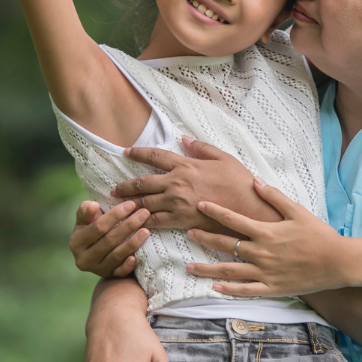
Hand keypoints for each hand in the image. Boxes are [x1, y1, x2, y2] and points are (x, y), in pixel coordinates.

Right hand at [69, 200, 150, 277]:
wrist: (98, 251)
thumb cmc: (93, 229)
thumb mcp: (86, 219)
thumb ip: (86, 210)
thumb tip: (93, 205)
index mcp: (76, 243)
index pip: (98, 227)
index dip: (115, 215)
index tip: (131, 204)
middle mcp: (84, 259)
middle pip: (109, 241)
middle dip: (128, 226)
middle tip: (144, 214)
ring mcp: (96, 270)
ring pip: (116, 256)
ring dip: (133, 243)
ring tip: (146, 230)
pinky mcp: (108, 277)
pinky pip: (119, 273)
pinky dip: (127, 266)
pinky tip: (136, 257)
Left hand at [110, 135, 279, 231]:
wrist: (248, 207)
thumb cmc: (239, 181)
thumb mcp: (223, 157)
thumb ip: (201, 147)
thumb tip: (184, 138)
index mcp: (185, 165)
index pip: (155, 155)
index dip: (138, 153)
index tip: (126, 152)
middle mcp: (176, 183)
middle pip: (142, 183)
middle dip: (125, 186)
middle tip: (113, 189)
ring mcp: (176, 203)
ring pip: (144, 204)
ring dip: (129, 205)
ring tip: (118, 207)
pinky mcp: (180, 220)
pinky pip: (156, 222)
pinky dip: (143, 222)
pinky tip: (135, 223)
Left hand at [185, 178, 348, 295]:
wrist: (337, 262)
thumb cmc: (319, 234)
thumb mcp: (297, 211)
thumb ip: (274, 196)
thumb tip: (254, 180)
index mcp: (266, 231)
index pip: (234, 219)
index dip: (215, 211)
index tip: (200, 205)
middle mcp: (262, 253)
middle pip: (226, 245)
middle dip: (205, 238)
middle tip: (188, 233)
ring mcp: (265, 273)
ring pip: (230, 271)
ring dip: (207, 269)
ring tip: (189, 267)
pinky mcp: (271, 288)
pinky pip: (245, 291)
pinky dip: (229, 290)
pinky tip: (215, 288)